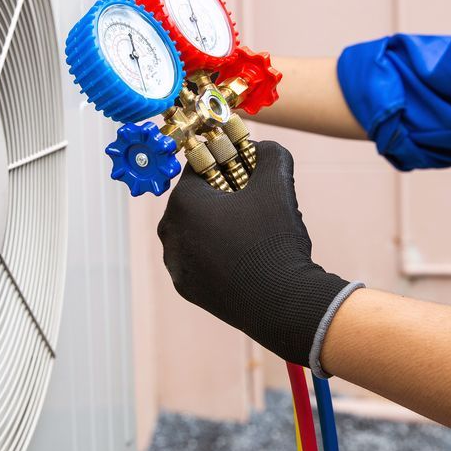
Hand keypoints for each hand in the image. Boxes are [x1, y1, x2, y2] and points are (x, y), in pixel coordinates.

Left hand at [157, 140, 358, 371]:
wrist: (281, 302)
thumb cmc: (275, 239)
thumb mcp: (276, 184)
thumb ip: (268, 154)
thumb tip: (262, 147)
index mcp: (182, 202)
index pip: (199, 168)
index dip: (225, 163)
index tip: (245, 169)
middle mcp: (169, 231)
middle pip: (195, 200)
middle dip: (220, 196)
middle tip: (250, 201)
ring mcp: (175, 262)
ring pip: (195, 231)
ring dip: (217, 226)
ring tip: (250, 231)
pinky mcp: (185, 287)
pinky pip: (197, 258)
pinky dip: (215, 253)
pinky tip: (242, 257)